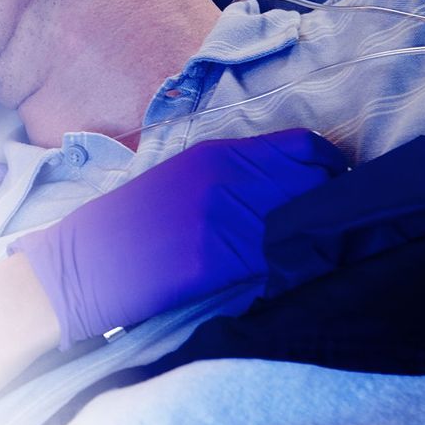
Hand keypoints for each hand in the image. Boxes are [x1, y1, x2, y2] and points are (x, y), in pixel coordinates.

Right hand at [14, 129, 346, 347]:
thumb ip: (235, 178)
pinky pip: (278, 262)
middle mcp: (229, 180)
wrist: (84, 262)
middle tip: (340, 225)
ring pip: (304, 222)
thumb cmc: (130, 227)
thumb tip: (288, 192)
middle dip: (334, 203)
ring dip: (320, 239)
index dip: (332, 166)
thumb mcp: (183, 181)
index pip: (304, 146)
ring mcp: (224, 219)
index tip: (339, 185)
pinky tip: (295, 277)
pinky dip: (295, 269)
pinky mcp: (217, 260)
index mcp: (220, 155)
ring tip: (323, 253)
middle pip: (313, 183)